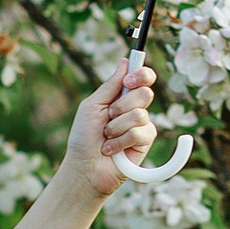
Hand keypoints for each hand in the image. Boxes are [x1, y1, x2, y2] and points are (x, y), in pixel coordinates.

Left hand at [62, 55, 157, 200]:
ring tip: (106, 137)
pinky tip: (111, 149)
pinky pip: (140, 132)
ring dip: (116, 126)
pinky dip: (121, 141)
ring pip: (140, 114)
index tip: (129, 81)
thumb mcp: (92, 106)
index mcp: (121, 97)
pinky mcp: (145, 142)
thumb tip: (125, 61)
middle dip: (122, 105)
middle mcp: (133, 108)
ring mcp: (141, 125)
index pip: (142, 78)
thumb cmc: (84, 137)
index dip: (141, 75)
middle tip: (109, 116)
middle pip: (145, 93)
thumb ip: (110, 85)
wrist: (84, 167)